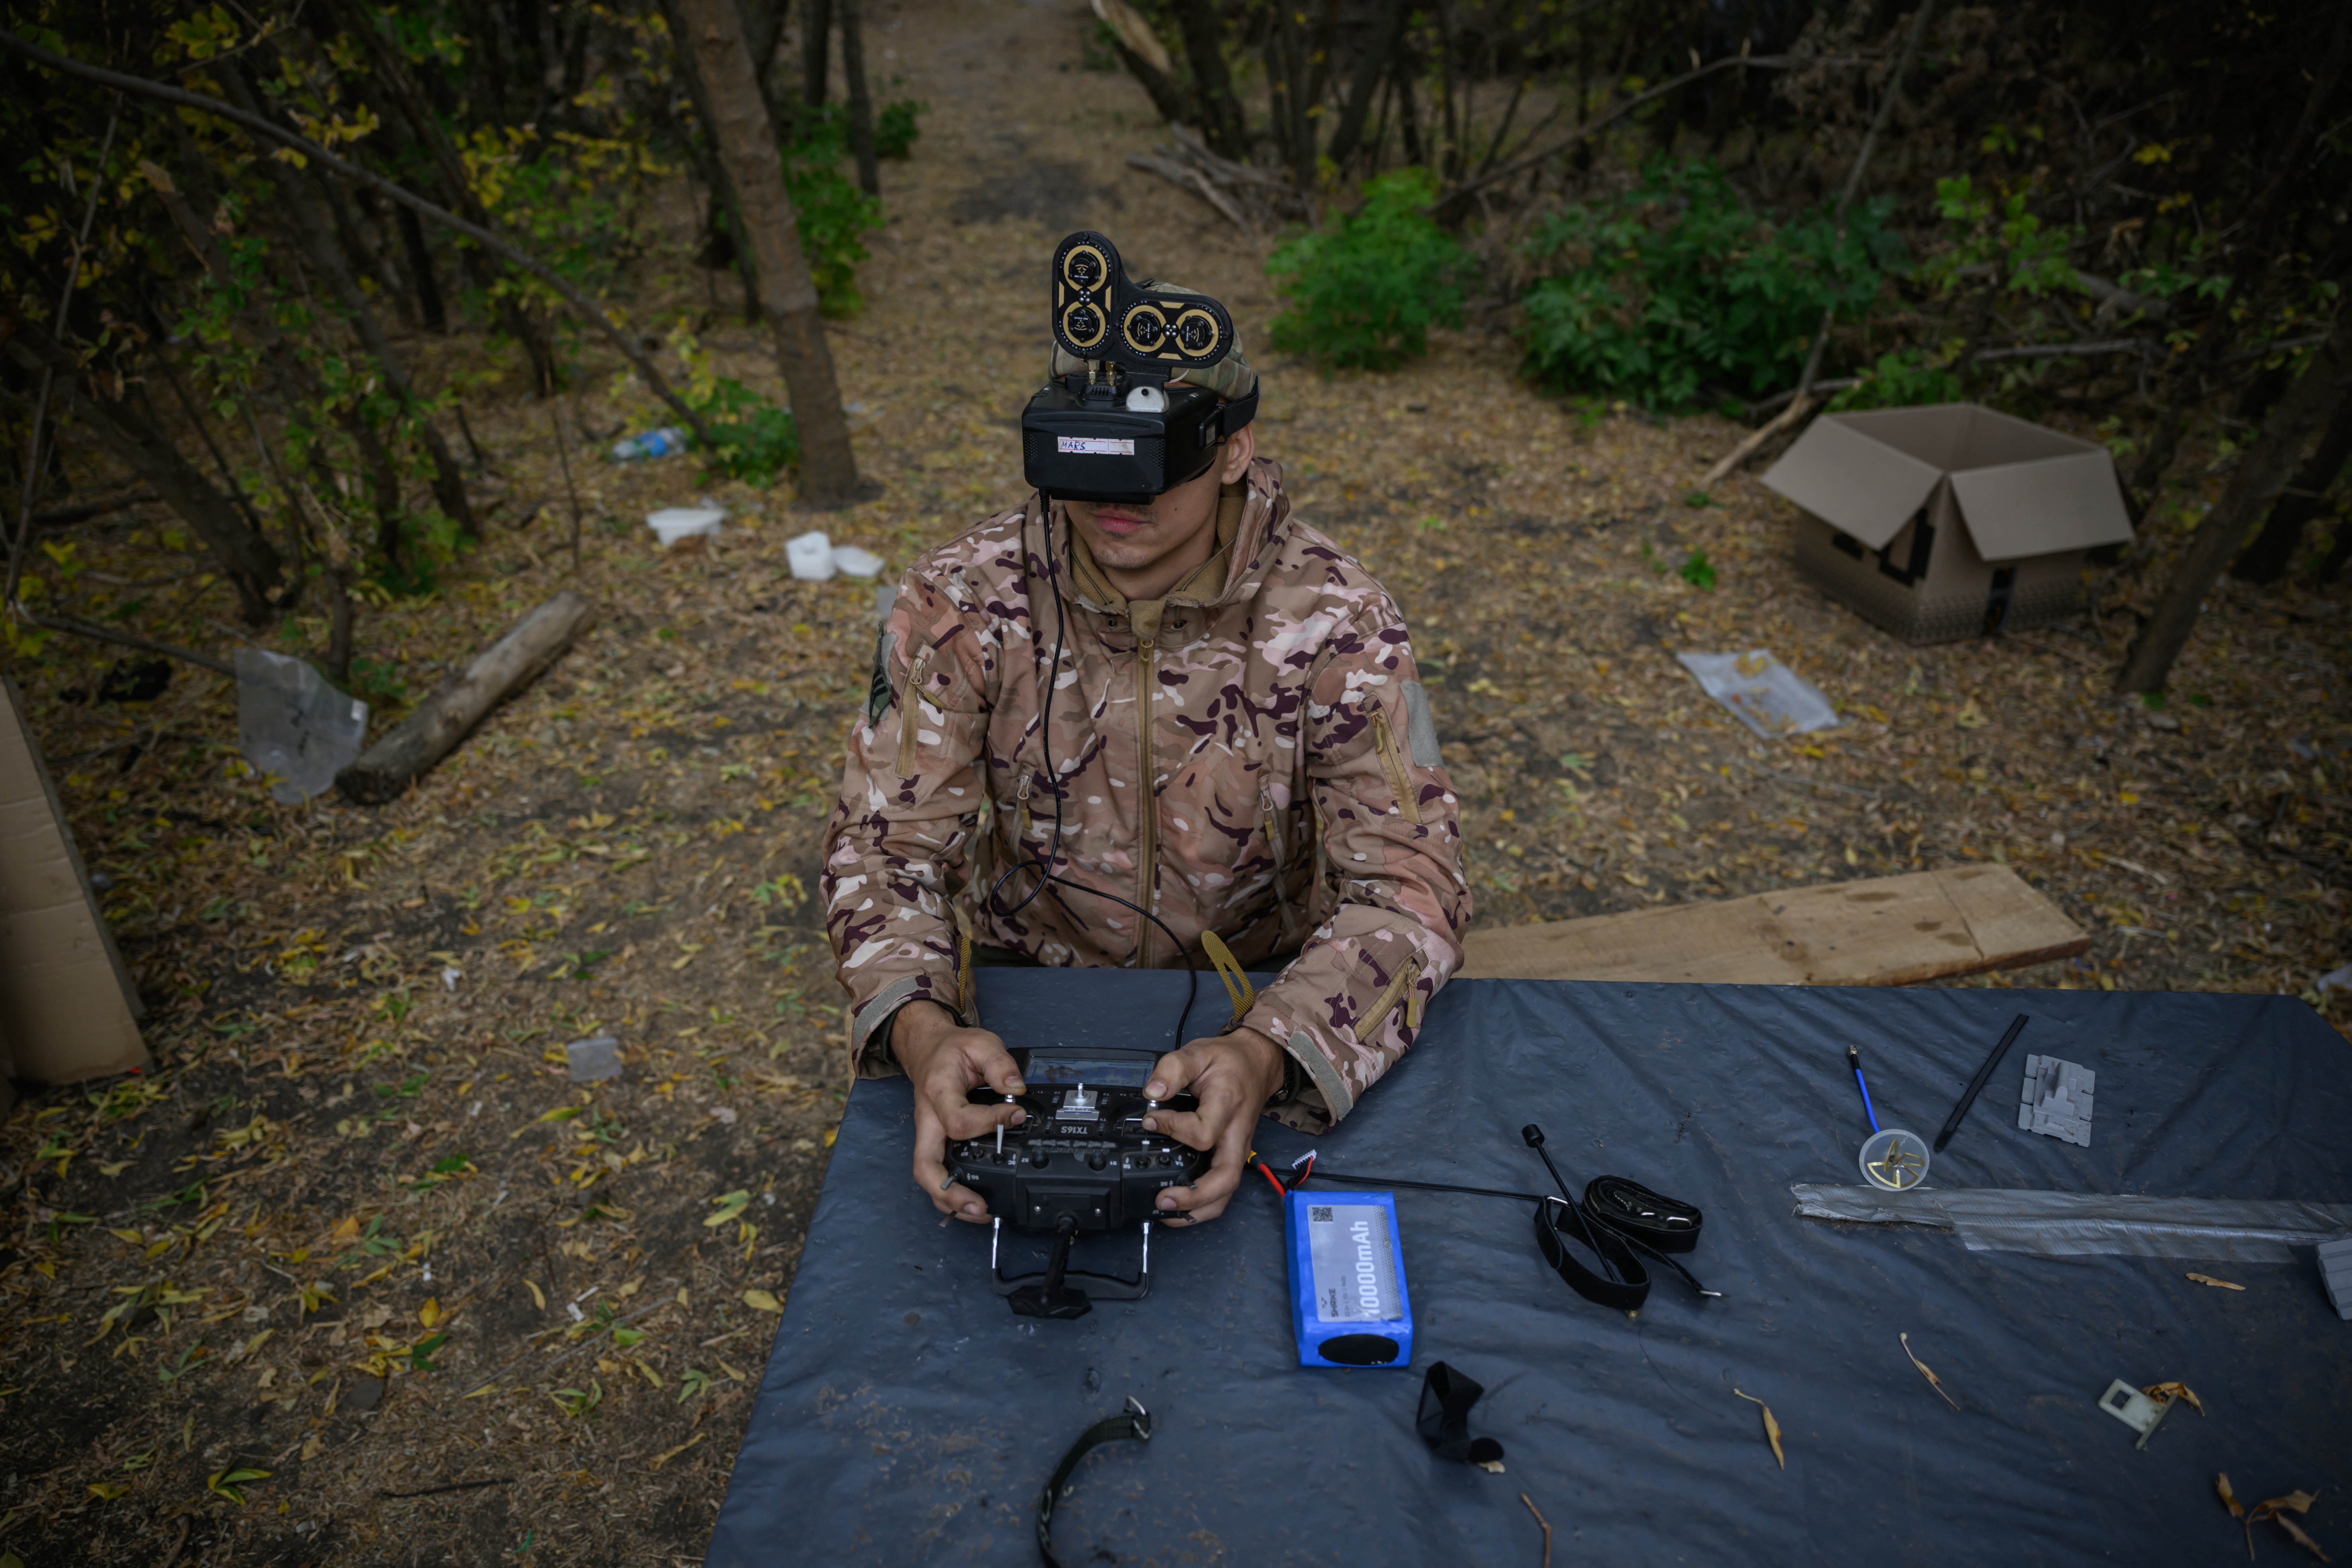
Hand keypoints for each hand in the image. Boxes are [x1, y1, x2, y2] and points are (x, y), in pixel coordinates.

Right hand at [892, 1001, 1026, 1223]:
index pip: (960, 1120)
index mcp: (938, 1093)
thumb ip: (1000, 1064)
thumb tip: (1016, 1089)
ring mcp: (929, 1135)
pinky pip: (937, 1173)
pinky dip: (951, 1193)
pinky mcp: (935, 1143)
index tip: (1016, 1116)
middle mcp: (928, 1120)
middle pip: (926, 1166)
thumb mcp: (980, 1043)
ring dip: (950, 1200)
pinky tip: (973, 1203)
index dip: (990, 1123)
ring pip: (929, 1176)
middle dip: (951, 1190)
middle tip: (980, 1206)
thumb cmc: (953, 1049)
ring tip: (981, 1213)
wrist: (928, 1049)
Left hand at [1139, 1027, 1286, 1226]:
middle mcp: (1236, 1134)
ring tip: (1167, 1212)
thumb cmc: (1229, 1061)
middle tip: (1163, 1199)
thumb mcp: (1198, 1052)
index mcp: (1227, 1106)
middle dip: (1194, 1196)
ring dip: (1199, 1208)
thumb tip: (1152, 1092)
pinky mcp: (1233, 1155)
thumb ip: (1172, 1068)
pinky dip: (1203, 1203)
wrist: (1257, 1063)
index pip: (1202, 1132)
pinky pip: (1223, 1187)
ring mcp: (1237, 1148)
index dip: (1173, 1129)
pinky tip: (1180, 1206)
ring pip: (1226, 1191)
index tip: (1151, 1120)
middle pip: (1225, 1178)